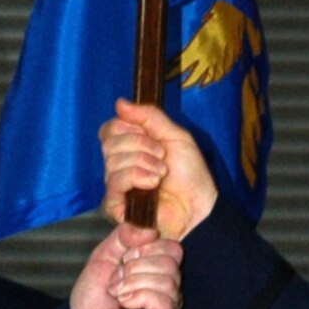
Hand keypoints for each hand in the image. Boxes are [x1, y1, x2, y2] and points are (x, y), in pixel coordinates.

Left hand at [69, 223, 182, 308]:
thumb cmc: (93, 300)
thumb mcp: (104, 256)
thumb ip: (124, 236)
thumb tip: (150, 231)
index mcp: (158, 271)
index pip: (172, 248)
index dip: (146, 247)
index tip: (124, 258)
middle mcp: (169, 290)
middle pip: (171, 262)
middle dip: (135, 267)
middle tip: (116, 280)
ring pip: (168, 281)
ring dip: (133, 283)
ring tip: (117, 294)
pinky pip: (165, 302)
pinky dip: (141, 297)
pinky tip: (125, 304)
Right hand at [99, 99, 218, 239]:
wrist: (199, 205)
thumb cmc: (190, 175)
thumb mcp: (174, 136)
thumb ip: (148, 117)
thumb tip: (119, 102)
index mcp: (129, 148)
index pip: (109, 129)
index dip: (128, 127)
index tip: (150, 135)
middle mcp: (118, 166)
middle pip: (109, 142)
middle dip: (140, 145)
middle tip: (162, 156)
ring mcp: (116, 186)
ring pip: (112, 161)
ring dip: (143, 162)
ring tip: (161, 174)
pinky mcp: (115, 206)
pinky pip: (114, 182)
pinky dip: (136, 177)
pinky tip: (153, 184)